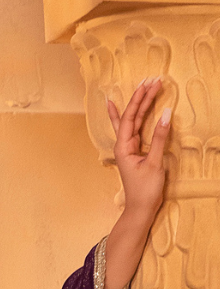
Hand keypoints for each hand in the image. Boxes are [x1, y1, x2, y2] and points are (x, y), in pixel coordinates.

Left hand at [107, 78, 169, 220]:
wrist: (141, 210)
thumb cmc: (145, 190)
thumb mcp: (154, 162)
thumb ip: (160, 137)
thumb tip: (166, 113)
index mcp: (123, 147)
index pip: (130, 117)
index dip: (139, 99)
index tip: (148, 84)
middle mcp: (123, 145)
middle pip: (132, 116)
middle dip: (141, 97)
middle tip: (152, 79)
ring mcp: (129, 148)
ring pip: (134, 121)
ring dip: (141, 104)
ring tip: (148, 86)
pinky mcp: (136, 152)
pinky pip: (135, 129)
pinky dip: (135, 117)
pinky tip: (122, 107)